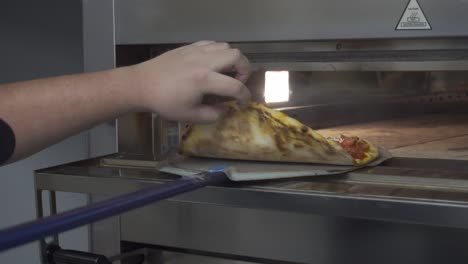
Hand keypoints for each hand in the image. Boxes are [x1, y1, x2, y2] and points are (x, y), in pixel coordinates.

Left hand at [128, 41, 251, 122]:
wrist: (142, 84)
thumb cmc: (164, 102)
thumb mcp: (189, 116)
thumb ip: (212, 115)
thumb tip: (225, 110)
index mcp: (205, 80)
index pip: (236, 86)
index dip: (245, 97)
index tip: (242, 103)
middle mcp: (204, 62)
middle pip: (237, 57)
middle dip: (244, 70)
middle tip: (237, 82)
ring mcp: (196, 51)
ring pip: (226, 47)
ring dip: (231, 60)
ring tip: (225, 72)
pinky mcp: (189, 47)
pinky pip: (212, 44)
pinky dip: (218, 53)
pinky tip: (212, 64)